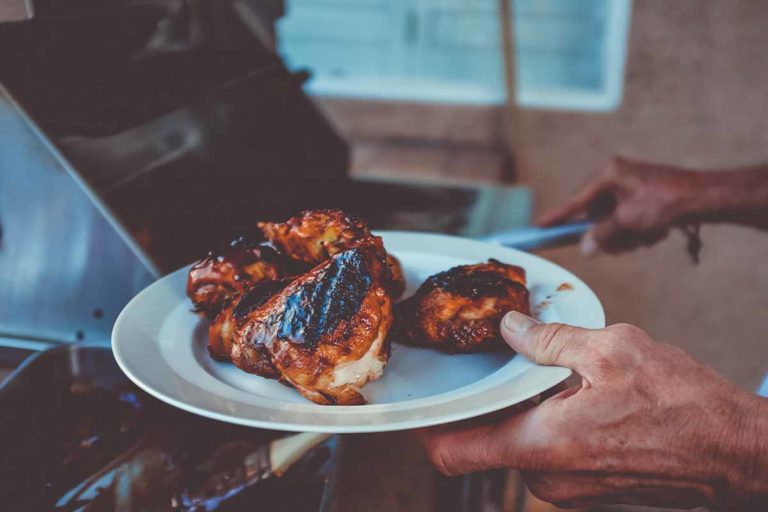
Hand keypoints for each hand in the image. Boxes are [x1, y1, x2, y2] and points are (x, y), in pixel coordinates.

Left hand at [416, 312, 767, 509]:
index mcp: (542, 444)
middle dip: (485, 403)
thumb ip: (550, 340)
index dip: (424, 428)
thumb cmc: (685, 406)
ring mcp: (569, 488)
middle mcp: (548, 477)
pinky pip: (547, 453)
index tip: (416, 403)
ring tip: (546, 373)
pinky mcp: (589, 488)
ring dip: (521, 410)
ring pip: (518, 445)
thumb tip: (511, 329)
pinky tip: (572, 394)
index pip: (452, 451)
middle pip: (485, 441)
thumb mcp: (613, 349)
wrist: (738, 453)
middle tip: (494, 363)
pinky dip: (546, 424)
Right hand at [539, 157, 705, 254]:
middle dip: (608, 234)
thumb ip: (602, 235)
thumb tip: (586, 247)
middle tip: (620, 243)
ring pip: (613, 224)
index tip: (537, 227)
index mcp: (608, 175)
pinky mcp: (644, 200)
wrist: (705, 198)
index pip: (575, 201)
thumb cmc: (664, 203)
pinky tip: (655, 233)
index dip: (556, 217)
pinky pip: (629, 223)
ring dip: (626, 236)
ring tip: (645, 236)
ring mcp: (631, 190)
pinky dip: (639, 233)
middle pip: (595, 216)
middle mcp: (617, 179)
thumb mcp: (627, 221)